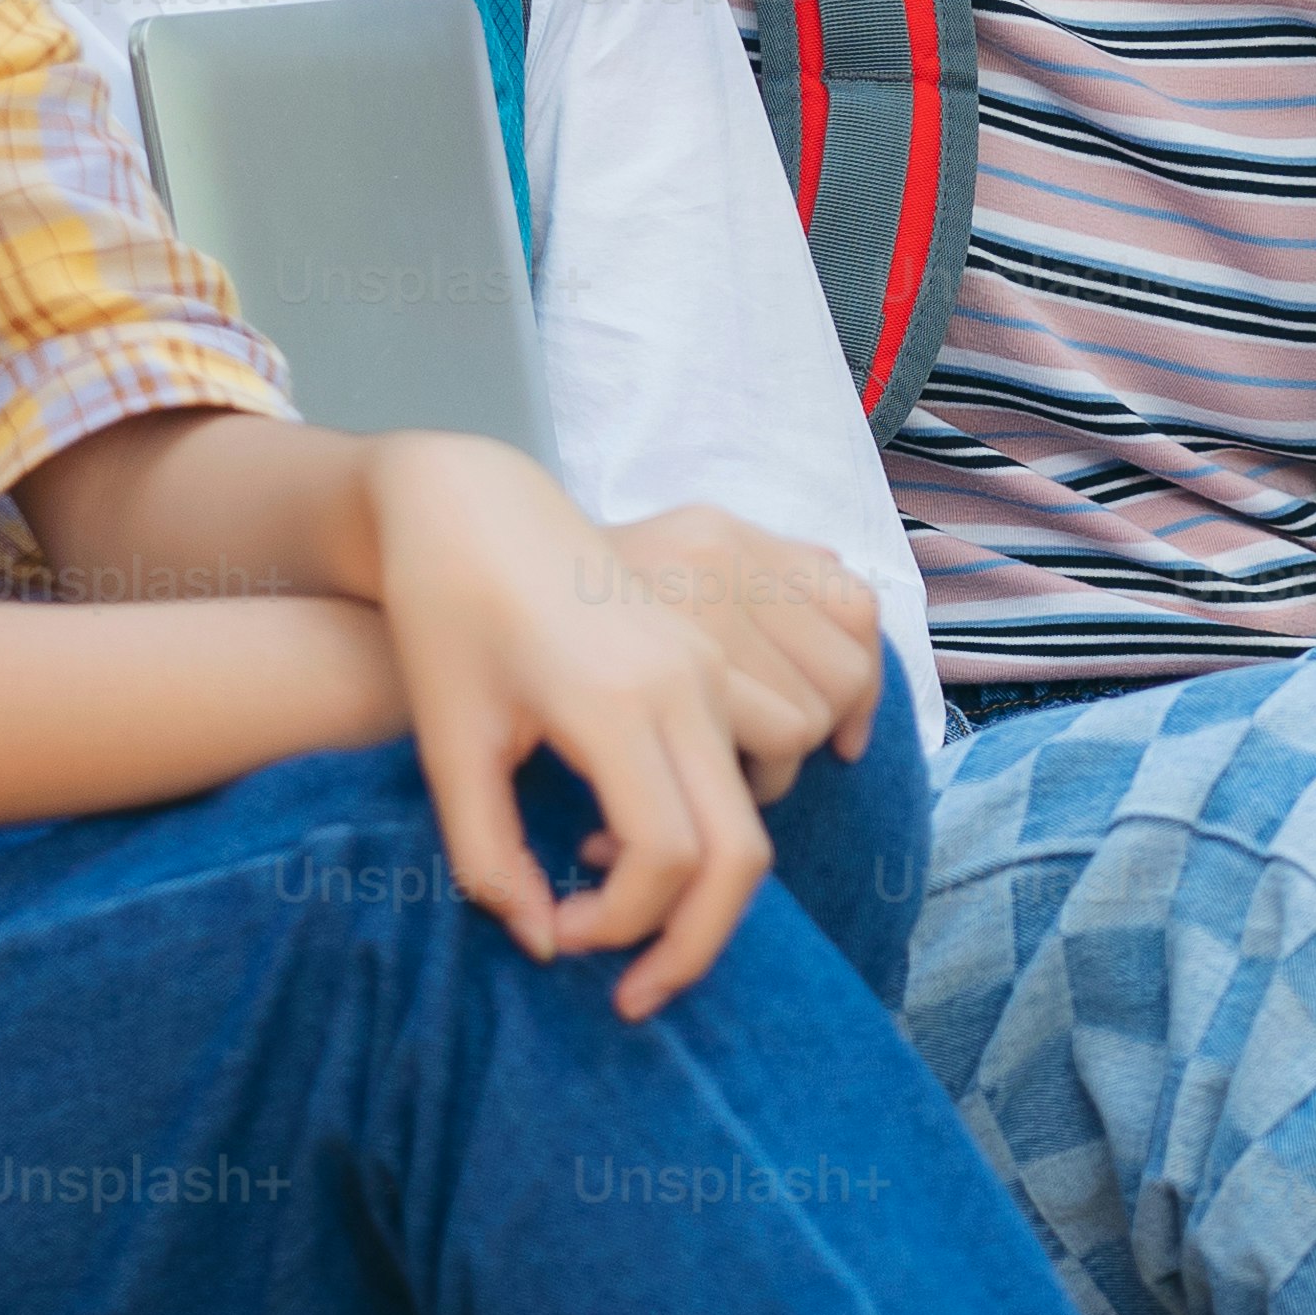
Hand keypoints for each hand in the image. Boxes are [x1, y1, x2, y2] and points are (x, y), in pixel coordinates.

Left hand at [360, 431, 781, 1014]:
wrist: (471, 505)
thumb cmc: (442, 619)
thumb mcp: (448, 746)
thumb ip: (490, 858)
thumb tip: (545, 944)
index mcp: (616, 701)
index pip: (661, 860)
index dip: (618, 928)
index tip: (556, 937)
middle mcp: (686, 682)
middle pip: (740, 854)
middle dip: (695, 945)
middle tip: (634, 991)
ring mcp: (709, 666)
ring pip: (757, 812)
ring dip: (703, 880)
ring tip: (606, 874)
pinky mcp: (712, 658)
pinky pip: (754, 763)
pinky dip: (715, 822)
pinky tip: (632, 822)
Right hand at [596, 506, 884, 798]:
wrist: (450, 609)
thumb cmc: (567, 612)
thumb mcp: (656, 559)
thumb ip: (749, 563)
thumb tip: (832, 566)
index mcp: (720, 533)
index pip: (852, 602)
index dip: (866, 683)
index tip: (843, 737)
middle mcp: (716, 559)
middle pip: (843, 671)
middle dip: (821, 729)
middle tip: (767, 755)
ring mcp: (694, 609)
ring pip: (810, 716)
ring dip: (782, 764)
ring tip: (732, 772)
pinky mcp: (671, 668)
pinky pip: (774, 741)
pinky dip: (759, 780)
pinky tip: (716, 781)